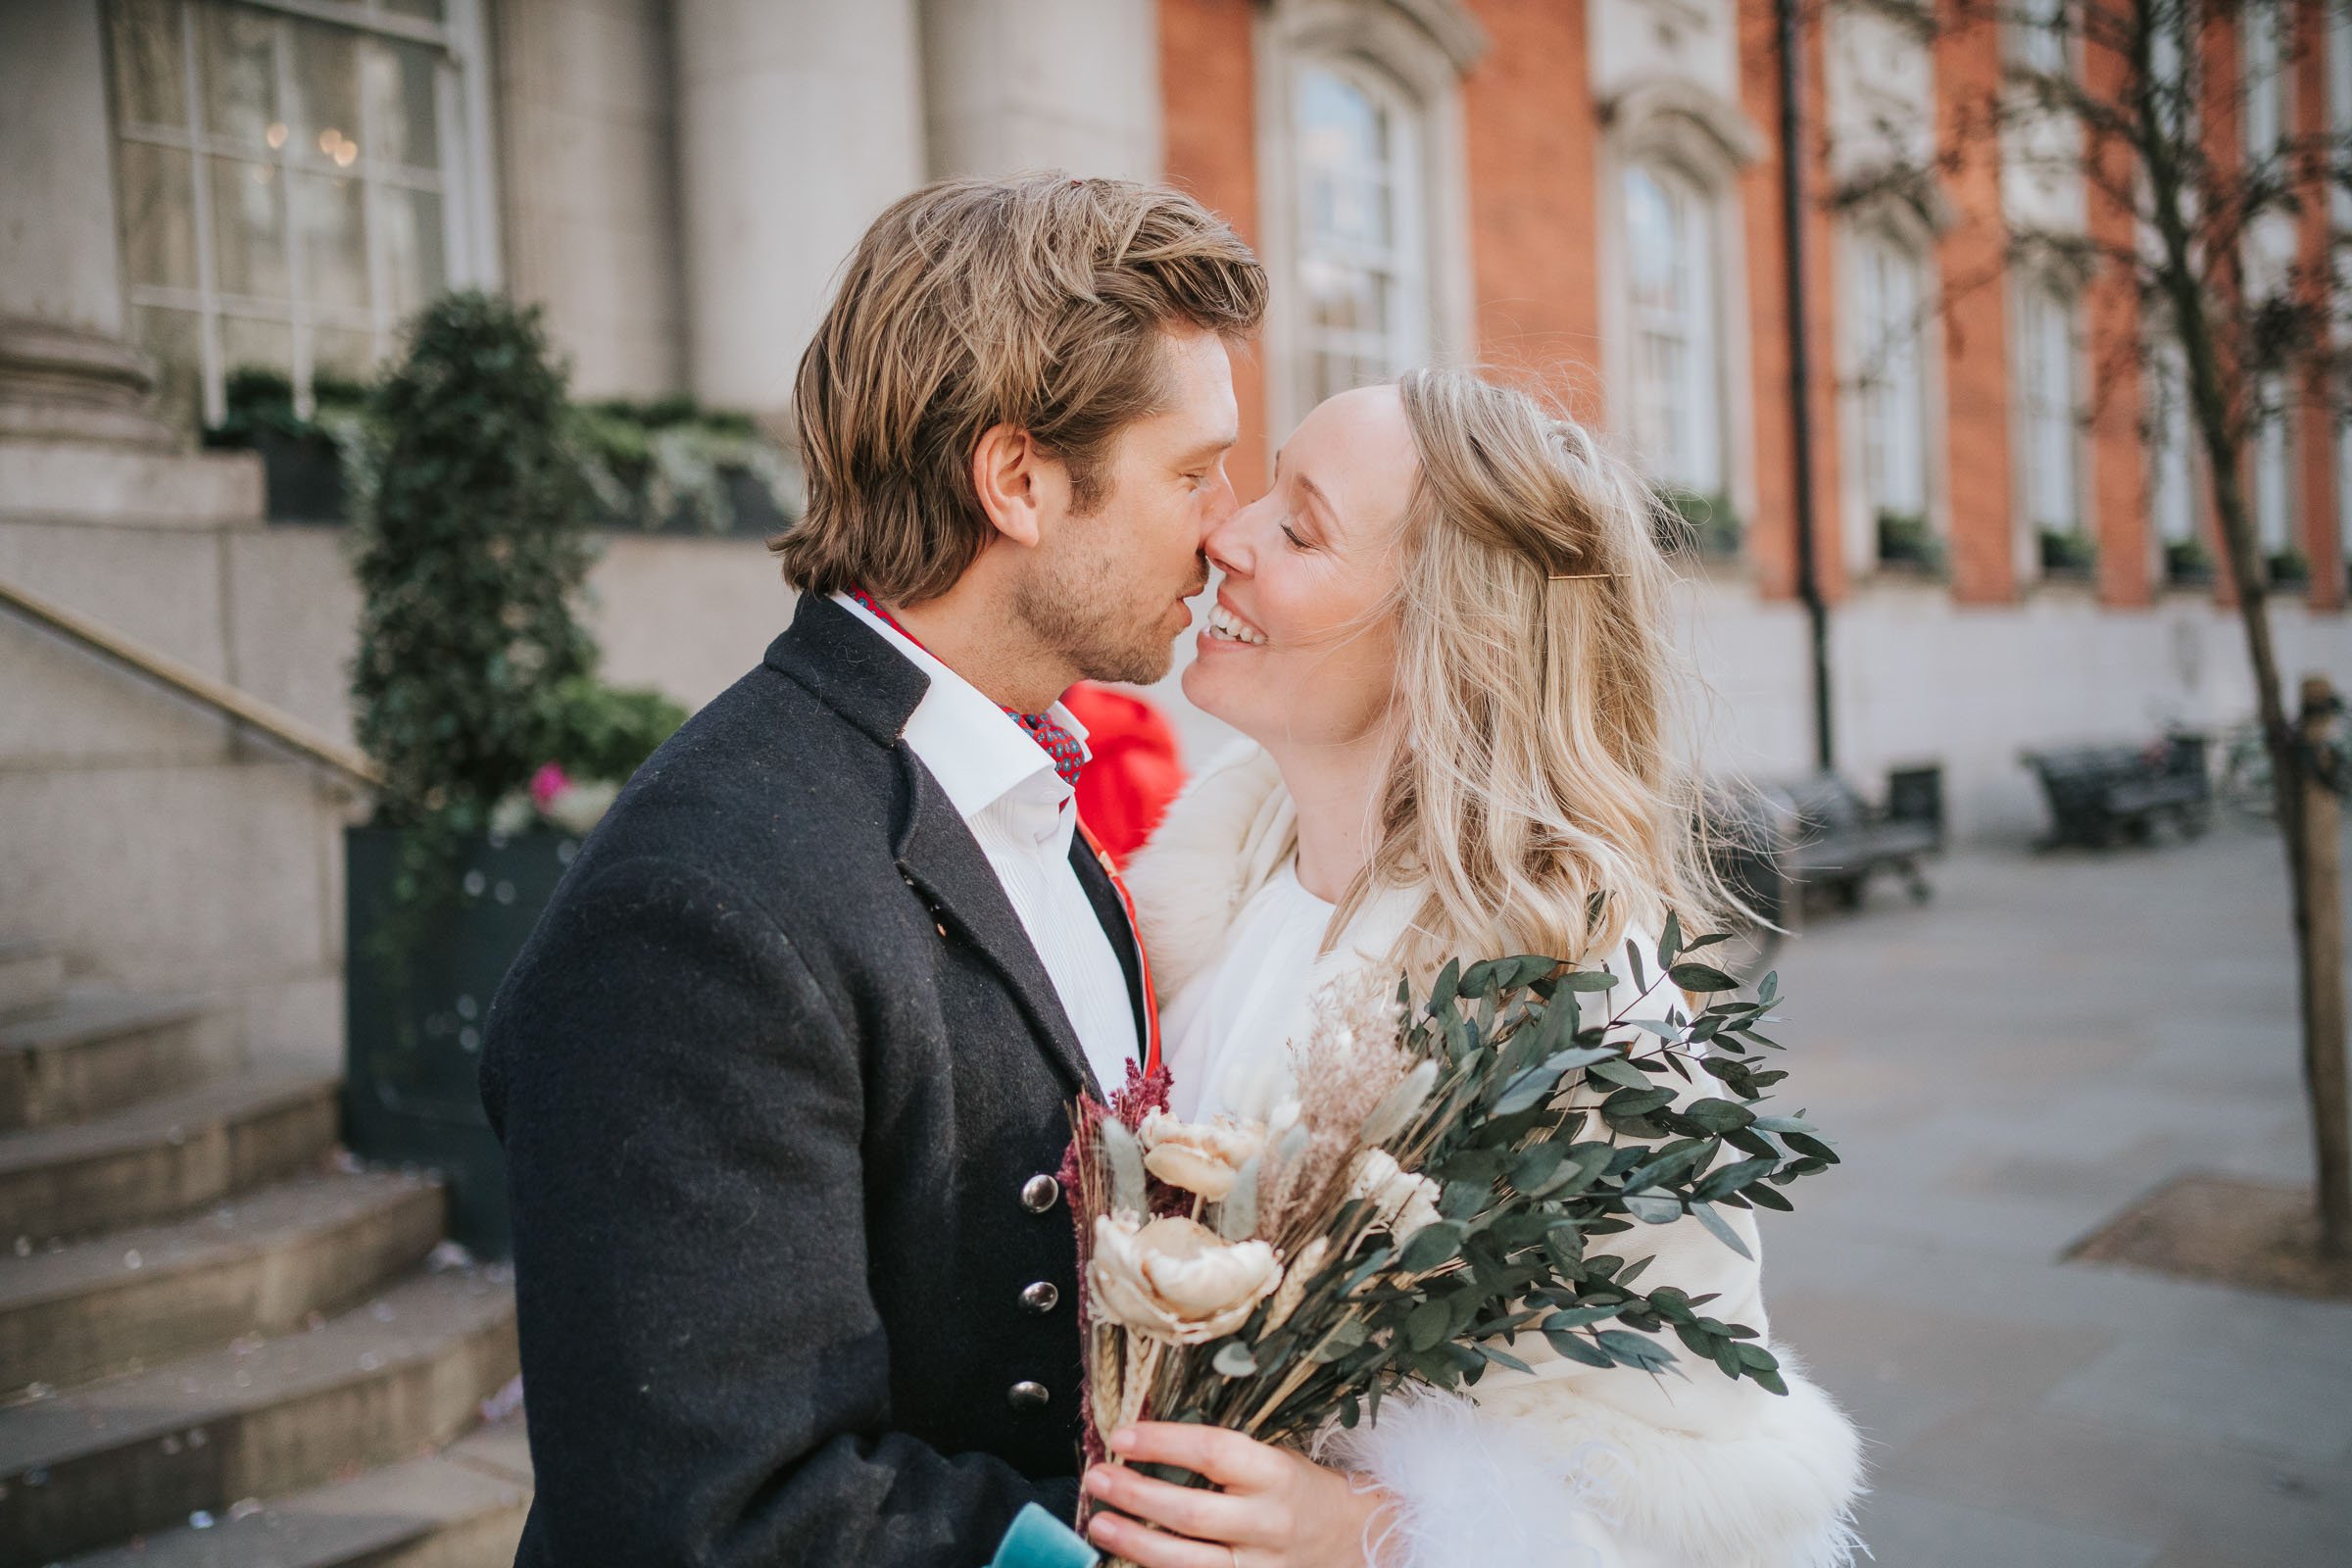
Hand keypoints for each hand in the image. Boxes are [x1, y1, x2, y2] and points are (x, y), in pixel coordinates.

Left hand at [1081, 1422, 1398, 1567]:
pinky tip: (1129, 1558)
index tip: (1123, 1436)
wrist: (1348, 1538)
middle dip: (1136, 1495)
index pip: (1212, 1452)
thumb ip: (1219, 1456)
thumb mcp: (1271, 1458)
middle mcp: (1268, 1523)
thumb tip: (1144, 1441)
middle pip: (1192, 1513)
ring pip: (1188, 1562)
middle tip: (1097, 1478)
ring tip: (1099, 1523)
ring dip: (1135, 1542)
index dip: (1163, 1443)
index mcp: (1275, 1474)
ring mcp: (1259, 1567)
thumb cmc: (1297, 1489)